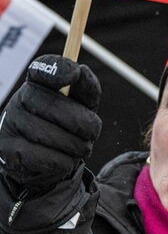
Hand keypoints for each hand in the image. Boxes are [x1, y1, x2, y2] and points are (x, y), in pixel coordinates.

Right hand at [0, 55, 100, 193]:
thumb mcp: (82, 106)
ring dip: (76, 147)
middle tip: (91, 134)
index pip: (43, 69)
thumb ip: (86, 89)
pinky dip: (65, 162)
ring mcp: (10, 124)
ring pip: (52, 136)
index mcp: (38, 84)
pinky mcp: (9, 150)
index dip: (58, 69)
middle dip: (85, 125)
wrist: (45, 163)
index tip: (74, 73)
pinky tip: (63, 160)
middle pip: (55, 107)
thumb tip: (81, 71)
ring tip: (77, 148)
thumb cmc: (67, 128)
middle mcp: (19, 100)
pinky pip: (47, 158)